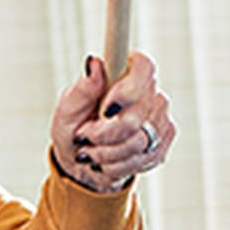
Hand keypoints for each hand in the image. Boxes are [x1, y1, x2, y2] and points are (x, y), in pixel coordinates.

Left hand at [52, 53, 173, 193]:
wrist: (82, 157)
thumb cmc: (74, 126)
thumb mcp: (67, 108)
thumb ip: (82, 88)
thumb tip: (94, 64)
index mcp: (125, 73)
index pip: (144, 67)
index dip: (129, 90)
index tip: (107, 108)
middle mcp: (149, 93)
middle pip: (137, 116)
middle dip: (105, 133)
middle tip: (84, 135)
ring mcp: (159, 119)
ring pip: (138, 142)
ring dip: (106, 152)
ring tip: (90, 150)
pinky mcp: (162, 144)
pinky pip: (141, 160)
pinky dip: (116, 165)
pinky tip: (105, 161)